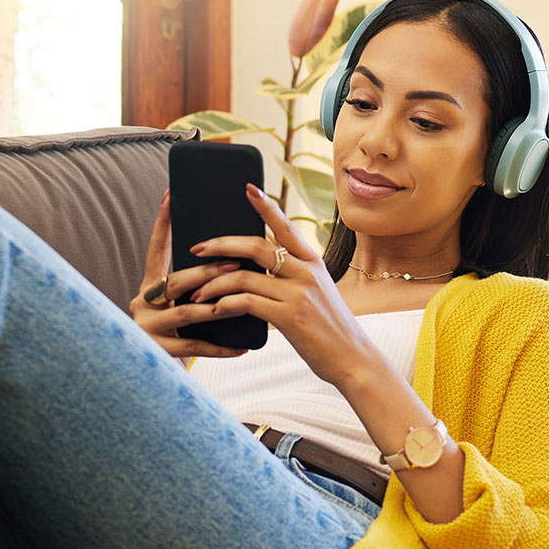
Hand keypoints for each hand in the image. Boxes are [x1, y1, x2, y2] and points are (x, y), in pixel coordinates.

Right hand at [128, 190, 251, 358]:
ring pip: (186, 313)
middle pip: (174, 282)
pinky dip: (221, 346)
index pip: (156, 248)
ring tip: (240, 302)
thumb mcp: (177, 303)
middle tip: (233, 264)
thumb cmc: (175, 333)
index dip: (163, 223)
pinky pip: (194, 346)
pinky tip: (243, 346)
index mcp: (149, 286)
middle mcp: (143, 303)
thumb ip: (191, 283)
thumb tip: (227, 251)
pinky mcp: (157, 352)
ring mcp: (148, 328)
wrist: (151, 377)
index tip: (171, 196)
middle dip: (205, 272)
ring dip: (216, 305)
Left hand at [184, 183, 379, 386]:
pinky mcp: (289, 317)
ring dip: (213, 284)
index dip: (265, 207)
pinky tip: (214, 311)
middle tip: (196, 248)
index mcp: (313, 262)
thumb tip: (260, 273)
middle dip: (220, 244)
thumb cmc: (330, 329)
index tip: (247, 189)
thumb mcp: (318, 294)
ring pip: (243, 276)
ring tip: (196, 294)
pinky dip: (225, 305)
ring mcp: (298, 293)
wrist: (353, 359)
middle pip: (255, 246)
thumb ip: (294, 279)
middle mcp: (306, 272)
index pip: (285, 226)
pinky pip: (247, 302)